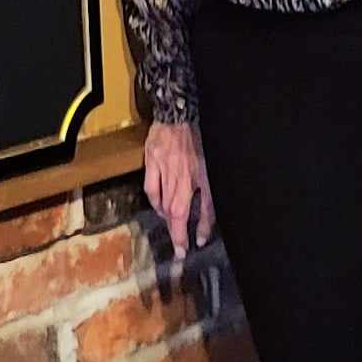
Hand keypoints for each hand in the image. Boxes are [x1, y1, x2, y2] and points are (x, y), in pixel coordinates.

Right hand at [142, 119, 214, 258]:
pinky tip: (159, 207)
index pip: (202, 208)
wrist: (180, 111)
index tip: (192, 247)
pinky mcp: (151, 160)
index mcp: (201, 174)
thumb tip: (205, 222)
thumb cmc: (199, 139)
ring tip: (172, 227)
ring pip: (164, 202)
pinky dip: (155, 202)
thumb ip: (209, 195)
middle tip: (179, 250)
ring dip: (168, 219)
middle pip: (178, 211)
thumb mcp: (210, 168)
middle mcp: (182, 174)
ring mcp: (164, 167)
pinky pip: (151, 188)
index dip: (198, 229)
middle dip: (178, 234)